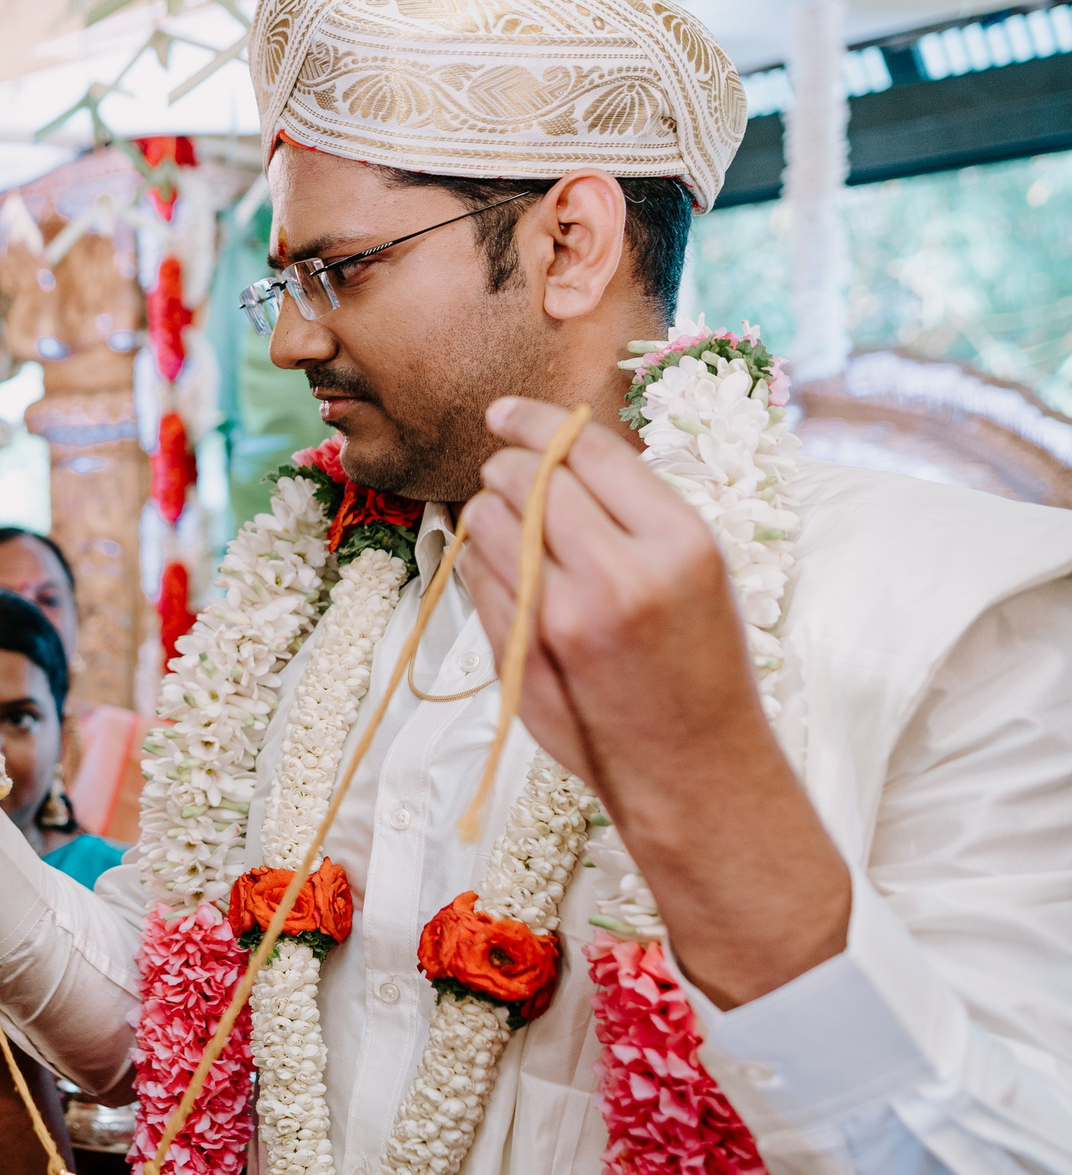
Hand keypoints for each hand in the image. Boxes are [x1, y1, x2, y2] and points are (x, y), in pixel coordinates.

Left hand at [455, 398, 772, 816]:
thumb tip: (554, 446)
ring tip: (511, 524)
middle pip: (526, 477)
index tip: (505, 411)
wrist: (693, 764)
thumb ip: (631, 508)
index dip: (537, 419)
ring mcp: (562, 617)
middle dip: (507, 464)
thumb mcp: (695, 569)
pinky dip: (480, 560)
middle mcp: (619, 574)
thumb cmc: (699, 660)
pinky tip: (508, 571)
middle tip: (509, 472)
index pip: (587, 450)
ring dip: (488, 510)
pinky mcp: (521, 651)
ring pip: (488, 521)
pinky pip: (475, 574)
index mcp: (679, 542)